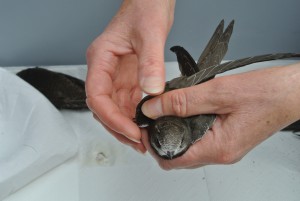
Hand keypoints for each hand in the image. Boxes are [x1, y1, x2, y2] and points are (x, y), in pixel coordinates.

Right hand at [85, 0, 174, 152]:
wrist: (151, 1)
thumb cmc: (145, 8)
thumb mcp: (150, 34)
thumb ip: (150, 64)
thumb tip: (152, 91)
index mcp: (101, 58)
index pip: (97, 96)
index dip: (111, 117)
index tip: (129, 130)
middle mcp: (106, 69)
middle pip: (104, 107)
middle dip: (118, 127)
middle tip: (137, 142)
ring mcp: (117, 75)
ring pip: (115, 108)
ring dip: (126, 125)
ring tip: (142, 139)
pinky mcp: (129, 78)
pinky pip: (128, 102)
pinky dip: (135, 116)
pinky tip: (145, 124)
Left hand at [141, 63, 299, 168]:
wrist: (290, 93)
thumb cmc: (265, 94)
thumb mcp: (217, 93)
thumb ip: (182, 101)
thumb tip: (153, 108)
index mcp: (218, 148)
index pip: (173, 160)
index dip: (153, 144)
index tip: (145, 127)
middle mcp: (221, 153)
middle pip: (178, 156)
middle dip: (161, 137)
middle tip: (154, 116)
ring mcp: (224, 148)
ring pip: (188, 146)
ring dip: (175, 130)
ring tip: (169, 110)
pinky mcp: (227, 139)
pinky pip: (200, 138)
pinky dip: (188, 126)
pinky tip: (188, 110)